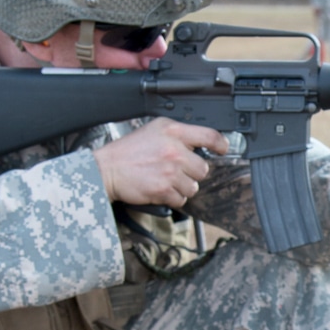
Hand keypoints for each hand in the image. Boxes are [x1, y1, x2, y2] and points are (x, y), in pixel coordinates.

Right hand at [91, 118, 228, 207]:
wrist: (107, 169)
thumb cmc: (129, 151)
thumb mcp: (154, 129)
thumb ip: (178, 135)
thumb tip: (199, 144)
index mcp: (173, 131)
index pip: (209, 135)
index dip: (221, 144)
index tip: (222, 149)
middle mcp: (174, 150)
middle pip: (203, 169)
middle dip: (191, 173)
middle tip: (175, 170)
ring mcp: (170, 171)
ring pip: (193, 187)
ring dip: (182, 187)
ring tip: (165, 180)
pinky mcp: (163, 189)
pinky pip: (180, 199)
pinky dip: (172, 198)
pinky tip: (160, 189)